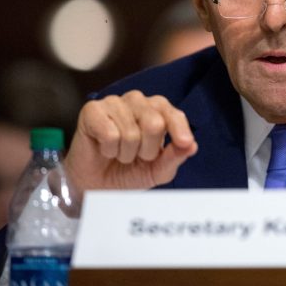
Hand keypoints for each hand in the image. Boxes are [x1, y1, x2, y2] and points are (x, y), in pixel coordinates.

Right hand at [65, 90, 197, 193]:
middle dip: (147, 150)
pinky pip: (109, 134)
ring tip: (119, 152)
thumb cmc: (129, 171)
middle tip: (137, 156)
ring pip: (131, 133)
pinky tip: (104, 148)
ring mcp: (115, 102)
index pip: (174, 115)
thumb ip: (175, 157)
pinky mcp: (93, 110)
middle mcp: (139, 101)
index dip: (180, 130)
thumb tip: (192, 146)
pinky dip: (109, 149)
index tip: (185, 142)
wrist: (96, 184)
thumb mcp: (158, 170)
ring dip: (126, 153)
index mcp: (159, 110)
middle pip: (154, 124)